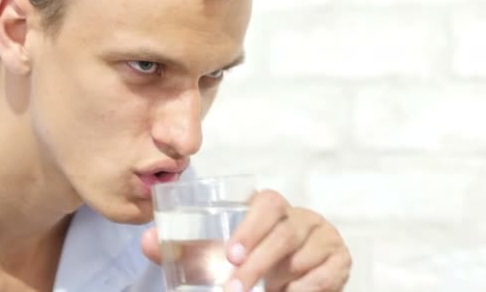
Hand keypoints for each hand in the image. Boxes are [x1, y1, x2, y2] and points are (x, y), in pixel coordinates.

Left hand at [141, 190, 351, 291]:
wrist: (295, 279)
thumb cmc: (256, 259)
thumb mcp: (225, 254)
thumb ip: (190, 249)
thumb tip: (145, 241)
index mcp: (274, 209)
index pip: (268, 202)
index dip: (251, 226)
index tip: (230, 255)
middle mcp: (303, 218)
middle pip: (285, 233)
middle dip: (258, 263)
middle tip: (233, 288)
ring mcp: (325, 238)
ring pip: (302, 258)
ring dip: (278, 281)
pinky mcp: (340, 260)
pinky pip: (324, 276)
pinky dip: (303, 290)